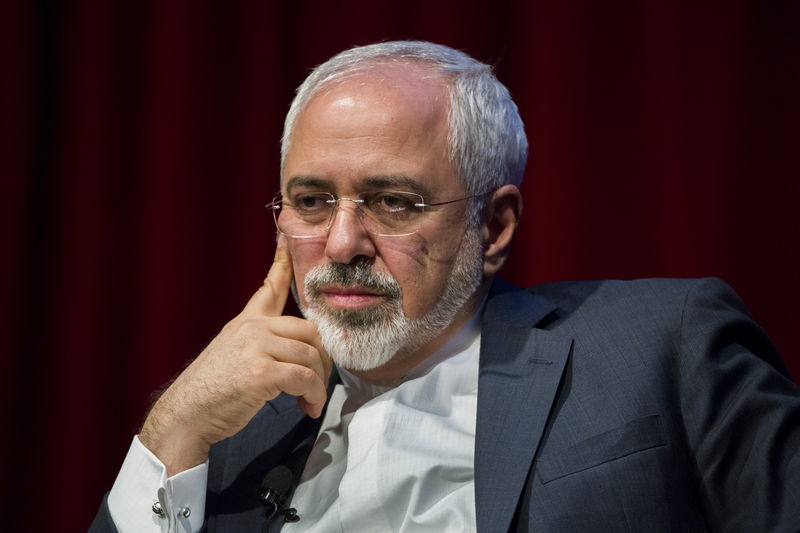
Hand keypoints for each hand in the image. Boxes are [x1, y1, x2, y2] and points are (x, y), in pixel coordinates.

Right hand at [139, 238, 330, 474]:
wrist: (186, 415)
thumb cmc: (210, 391)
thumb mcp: (231, 353)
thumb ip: (259, 343)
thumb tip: (293, 352)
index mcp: (246, 322)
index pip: (270, 286)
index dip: (283, 263)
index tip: (287, 242)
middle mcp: (253, 328)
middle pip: (309, 331)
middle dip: (321, 360)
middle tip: (317, 383)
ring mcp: (257, 347)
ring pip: (311, 356)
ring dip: (318, 384)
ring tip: (310, 401)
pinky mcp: (263, 371)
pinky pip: (305, 379)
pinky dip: (312, 396)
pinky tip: (307, 407)